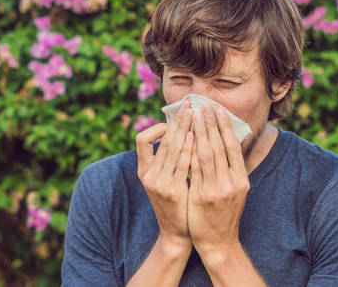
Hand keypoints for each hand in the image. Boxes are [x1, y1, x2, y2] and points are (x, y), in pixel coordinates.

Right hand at [136, 99, 194, 247]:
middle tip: (189, 103)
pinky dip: (188, 149)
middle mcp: (148, 176)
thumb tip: (180, 133)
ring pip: (172, 148)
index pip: (141, 140)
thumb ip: (168, 161)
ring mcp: (159, 184)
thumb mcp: (165, 181)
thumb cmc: (176, 203)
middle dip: (177, 120)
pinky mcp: (172, 191)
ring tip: (195, 113)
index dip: (155, 127)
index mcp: (144, 171)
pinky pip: (181, 164)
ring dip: (184, 128)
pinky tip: (196, 138)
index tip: (171, 120)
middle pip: (162, 140)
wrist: (178, 233)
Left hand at [188, 103, 250, 253]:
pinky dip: (190, 151)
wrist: (219, 242)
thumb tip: (229, 142)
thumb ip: (232, 169)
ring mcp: (216, 190)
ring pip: (206, 155)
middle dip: (210, 124)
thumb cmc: (226, 214)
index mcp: (242, 180)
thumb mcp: (236, 191)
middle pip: (219, 147)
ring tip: (194, 116)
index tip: (217, 110)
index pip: (233, 147)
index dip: (225, 127)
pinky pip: (194, 169)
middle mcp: (231, 183)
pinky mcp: (201, 197)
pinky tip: (186, 138)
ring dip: (199, 133)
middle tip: (204, 106)